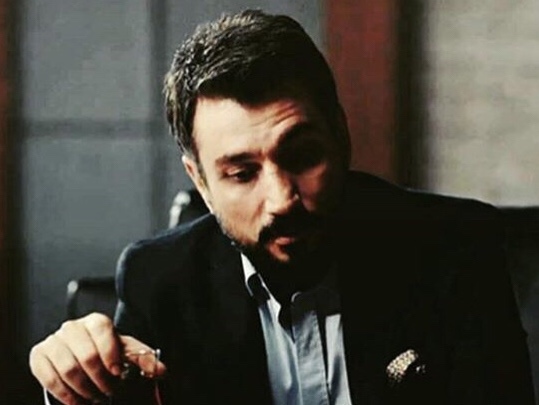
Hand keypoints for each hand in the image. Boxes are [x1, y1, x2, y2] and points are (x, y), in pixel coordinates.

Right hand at [29, 312, 165, 404]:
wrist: (83, 357)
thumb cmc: (107, 353)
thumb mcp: (127, 353)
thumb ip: (144, 359)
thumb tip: (160, 370)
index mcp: (96, 321)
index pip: (102, 331)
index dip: (111, 354)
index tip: (118, 373)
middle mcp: (72, 327)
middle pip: (86, 356)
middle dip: (100, 379)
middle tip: (109, 391)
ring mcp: (54, 340)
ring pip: (68, 369)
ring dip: (84, 389)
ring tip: (95, 397)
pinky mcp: (39, 356)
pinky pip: (49, 378)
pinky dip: (66, 394)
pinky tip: (78, 401)